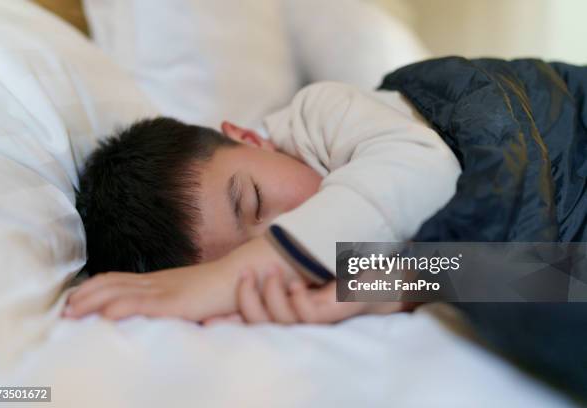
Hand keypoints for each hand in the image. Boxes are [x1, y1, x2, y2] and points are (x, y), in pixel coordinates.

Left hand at [62, 235, 301, 321]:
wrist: (244, 275)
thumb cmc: (221, 289)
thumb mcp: (192, 294)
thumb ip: (175, 299)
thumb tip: (160, 310)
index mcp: (161, 280)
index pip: (119, 279)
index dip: (95, 288)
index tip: (76, 299)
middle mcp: (158, 281)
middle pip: (112, 283)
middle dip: (85, 295)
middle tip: (65, 310)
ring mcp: (166, 289)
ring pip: (120, 291)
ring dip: (92, 302)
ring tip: (72, 314)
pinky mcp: (176, 300)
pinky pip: (143, 303)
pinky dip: (120, 308)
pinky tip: (105, 316)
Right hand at [203, 269, 407, 325]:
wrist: (380, 265)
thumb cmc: (339, 262)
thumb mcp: (302, 260)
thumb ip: (277, 263)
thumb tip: (248, 257)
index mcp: (286, 306)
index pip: (254, 318)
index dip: (232, 318)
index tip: (208, 319)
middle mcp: (297, 317)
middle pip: (260, 324)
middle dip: (247, 303)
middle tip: (243, 276)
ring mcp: (315, 318)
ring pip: (282, 322)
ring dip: (272, 298)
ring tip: (271, 272)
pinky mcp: (333, 314)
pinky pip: (307, 317)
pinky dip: (297, 301)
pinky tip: (297, 284)